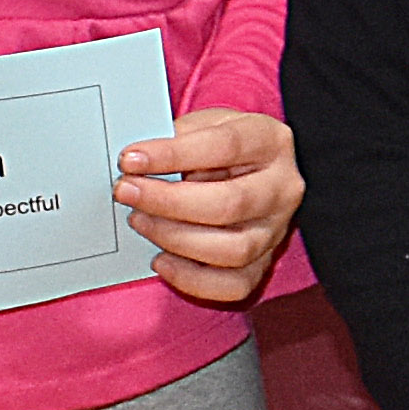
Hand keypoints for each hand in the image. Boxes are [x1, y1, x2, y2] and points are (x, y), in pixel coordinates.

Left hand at [120, 106, 301, 301]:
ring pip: (233, 250)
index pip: (225, 147)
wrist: (255, 170)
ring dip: (175, 239)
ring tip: (140, 221)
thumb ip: (177, 137)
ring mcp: (276, 230)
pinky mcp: (264, 262)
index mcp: (270, 143)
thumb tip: (135, 163)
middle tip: (127, 192)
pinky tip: (162, 260)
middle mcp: (282, 189)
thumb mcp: (207, 124)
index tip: (130, 159)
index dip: (173, 155)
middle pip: (229, 204)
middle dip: (167, 201)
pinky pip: (233, 285)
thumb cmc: (226, 146)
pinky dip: (192, 279)